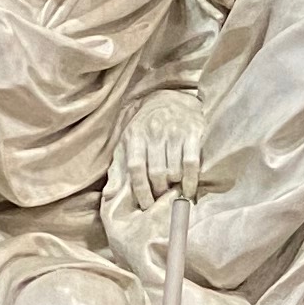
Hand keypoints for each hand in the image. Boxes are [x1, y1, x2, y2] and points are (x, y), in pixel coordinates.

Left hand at [115, 93, 206, 207]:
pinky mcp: (193, 133)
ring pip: (174, 170)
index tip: (146, 205)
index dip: (141, 190)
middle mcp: (154, 132)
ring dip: (174, 187)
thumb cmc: (146, 126)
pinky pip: (191, 163)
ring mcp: (175, 132)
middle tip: (161, 200)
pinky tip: (189, 190)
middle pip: (157, 172)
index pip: (136, 167)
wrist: (172, 99)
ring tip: (174, 194)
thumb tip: (110, 195)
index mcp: (135, 135)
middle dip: (159, 191)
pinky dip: (191, 181)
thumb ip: (119, 167)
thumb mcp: (127, 141)